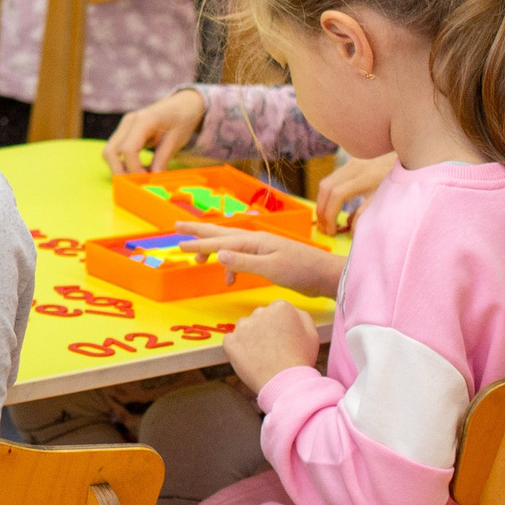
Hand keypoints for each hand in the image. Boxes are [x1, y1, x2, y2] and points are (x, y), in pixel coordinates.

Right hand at [103, 90, 206, 175]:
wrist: (182, 104)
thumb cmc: (181, 120)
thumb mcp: (176, 140)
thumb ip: (162, 159)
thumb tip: (152, 179)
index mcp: (143, 121)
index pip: (128, 150)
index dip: (134, 169)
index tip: (146, 180)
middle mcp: (128, 122)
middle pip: (110, 151)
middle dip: (120, 171)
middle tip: (137, 183)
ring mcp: (123, 126)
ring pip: (109, 152)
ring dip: (120, 167)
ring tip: (140, 175)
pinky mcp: (123, 131)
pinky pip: (116, 150)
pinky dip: (123, 162)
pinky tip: (139, 168)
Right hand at [176, 223, 345, 299]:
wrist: (327, 275)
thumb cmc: (302, 271)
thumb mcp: (272, 268)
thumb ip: (245, 262)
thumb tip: (219, 255)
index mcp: (255, 241)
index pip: (220, 241)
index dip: (199, 244)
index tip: (180, 245)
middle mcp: (256, 240)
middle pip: (221, 232)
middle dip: (198, 230)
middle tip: (177, 226)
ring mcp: (262, 248)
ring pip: (229, 243)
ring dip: (212, 248)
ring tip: (197, 257)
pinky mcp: (268, 257)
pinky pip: (240, 256)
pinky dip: (230, 264)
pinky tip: (229, 278)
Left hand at [221, 299, 319, 394]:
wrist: (286, 383)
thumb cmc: (301, 359)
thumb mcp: (312, 333)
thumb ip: (301, 316)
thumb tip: (290, 311)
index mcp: (281, 308)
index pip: (277, 310)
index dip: (281, 327)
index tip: (284, 340)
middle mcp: (260, 312)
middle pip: (260, 317)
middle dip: (265, 330)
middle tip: (274, 350)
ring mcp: (243, 326)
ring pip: (245, 328)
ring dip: (250, 338)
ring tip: (263, 356)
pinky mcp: (230, 341)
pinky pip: (232, 341)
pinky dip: (238, 349)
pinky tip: (251, 360)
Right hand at [314, 153, 395, 232]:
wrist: (411, 163)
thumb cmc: (402, 185)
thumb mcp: (387, 201)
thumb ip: (366, 214)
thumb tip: (350, 230)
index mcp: (366, 177)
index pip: (337, 195)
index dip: (330, 214)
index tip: (332, 231)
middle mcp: (355, 167)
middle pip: (326, 187)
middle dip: (321, 210)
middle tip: (324, 228)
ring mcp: (352, 163)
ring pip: (326, 183)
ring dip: (322, 203)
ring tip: (326, 221)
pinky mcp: (351, 163)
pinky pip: (333, 180)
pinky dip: (329, 196)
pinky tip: (334, 208)